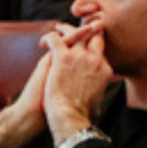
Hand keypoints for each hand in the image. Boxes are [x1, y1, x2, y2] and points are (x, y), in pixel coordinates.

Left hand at [42, 24, 112, 138]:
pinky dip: (48, 37)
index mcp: (104, 69)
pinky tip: (42, 42)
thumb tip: (97, 95)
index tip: (84, 44)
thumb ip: (99, 89)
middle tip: (74, 30)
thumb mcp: (99, 99)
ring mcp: (79, 56)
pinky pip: (55, 39)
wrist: (71, 118)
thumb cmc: (83, 115)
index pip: (100, 48)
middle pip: (93, 34)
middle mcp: (94, 59)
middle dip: (84, 29)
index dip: (92, 43)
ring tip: (57, 30)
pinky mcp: (63, 57)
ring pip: (73, 32)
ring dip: (64, 29)